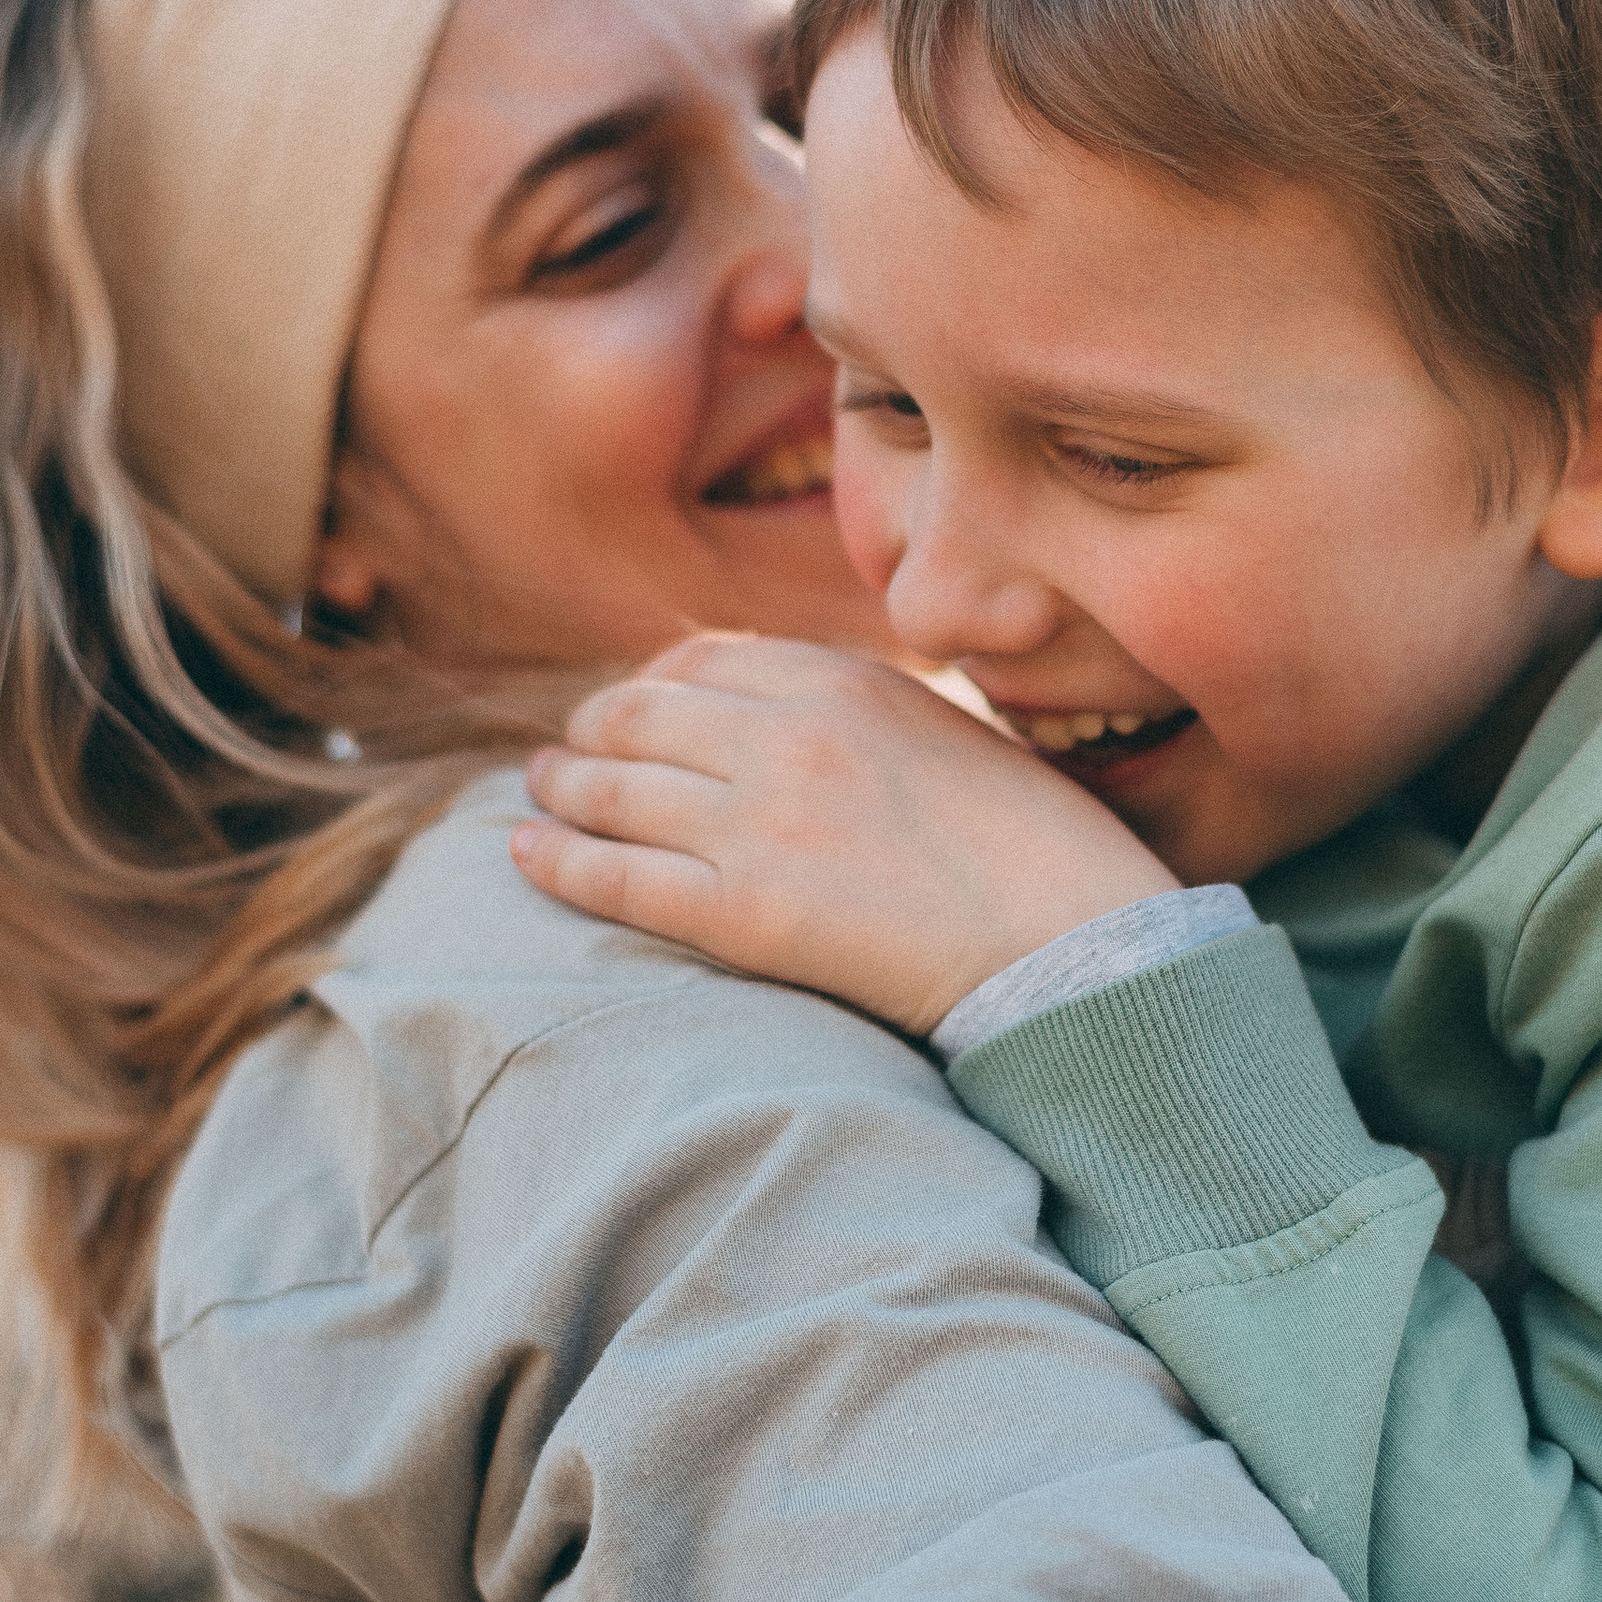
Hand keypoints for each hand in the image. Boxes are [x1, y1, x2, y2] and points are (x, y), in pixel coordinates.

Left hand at [514, 635, 1176, 1033]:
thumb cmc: (1041, 851)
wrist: (1075, 943)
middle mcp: (789, 734)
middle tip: (567, 754)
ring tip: (540, 796)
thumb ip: (868, 716)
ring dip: (562, 789)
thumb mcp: (951, 735)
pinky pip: (619, 877)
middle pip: (641, 713)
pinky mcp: (747, 913)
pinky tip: (525, 853)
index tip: (635, 708)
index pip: (706, 659)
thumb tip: (799, 723)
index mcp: (844, 679)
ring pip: (614, 788)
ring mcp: (761, 821)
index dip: (653, 683)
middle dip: (592, 730)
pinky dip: (558, 861)